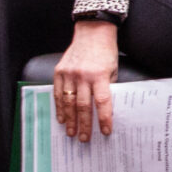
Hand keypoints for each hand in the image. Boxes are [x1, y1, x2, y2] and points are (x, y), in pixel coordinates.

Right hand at [53, 19, 119, 142]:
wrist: (92, 32)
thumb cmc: (106, 51)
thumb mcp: (113, 69)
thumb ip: (108, 87)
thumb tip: (105, 107)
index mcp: (100, 75)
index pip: (102, 102)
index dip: (104, 118)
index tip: (105, 131)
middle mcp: (83, 76)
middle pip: (83, 106)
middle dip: (84, 124)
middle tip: (84, 139)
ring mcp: (69, 74)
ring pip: (68, 102)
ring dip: (70, 120)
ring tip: (71, 132)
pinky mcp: (59, 72)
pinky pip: (58, 93)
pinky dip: (59, 107)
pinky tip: (61, 117)